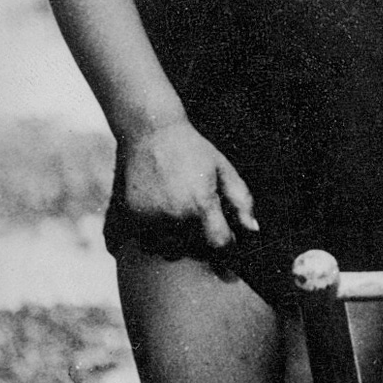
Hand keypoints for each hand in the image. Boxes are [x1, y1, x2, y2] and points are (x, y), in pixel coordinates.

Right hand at [118, 118, 258, 250]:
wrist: (150, 132)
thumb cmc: (192, 150)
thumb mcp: (224, 169)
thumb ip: (242, 201)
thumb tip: (252, 230)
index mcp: (200, 204)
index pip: (220, 244)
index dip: (228, 242)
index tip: (226, 234)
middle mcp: (173, 216)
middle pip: (194, 250)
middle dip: (201, 239)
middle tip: (199, 215)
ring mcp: (148, 219)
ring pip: (168, 250)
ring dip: (176, 241)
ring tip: (178, 214)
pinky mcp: (129, 217)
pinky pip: (145, 242)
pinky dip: (154, 235)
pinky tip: (160, 214)